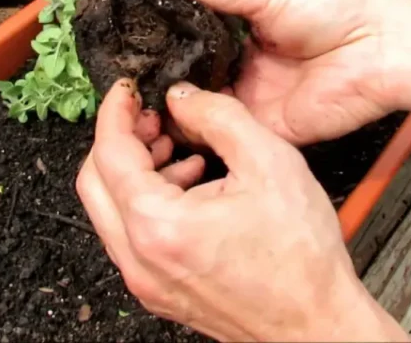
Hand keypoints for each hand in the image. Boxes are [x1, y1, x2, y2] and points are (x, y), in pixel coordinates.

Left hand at [76, 79, 407, 341]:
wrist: (316, 324)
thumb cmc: (301, 260)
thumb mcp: (269, 161)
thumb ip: (218, 116)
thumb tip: (183, 97)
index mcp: (159, 225)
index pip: (109, 153)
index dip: (116, 111)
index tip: (126, 91)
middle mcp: (141, 259)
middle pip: (94, 184)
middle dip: (118, 141)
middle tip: (152, 118)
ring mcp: (147, 281)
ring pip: (110, 212)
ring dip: (134, 172)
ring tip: (180, 152)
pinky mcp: (161, 292)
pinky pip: (133, 237)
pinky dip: (147, 202)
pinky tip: (192, 187)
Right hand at [147, 0, 406, 145]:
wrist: (379, 49)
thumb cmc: (331, 11)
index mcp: (241, 38)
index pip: (189, 46)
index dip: (160, 46)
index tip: (125, 44)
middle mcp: (242, 73)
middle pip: (191, 83)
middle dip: (160, 83)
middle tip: (123, 81)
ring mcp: (253, 105)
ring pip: (202, 113)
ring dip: (174, 110)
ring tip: (136, 103)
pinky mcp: (266, 132)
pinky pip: (227, 137)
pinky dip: (199, 132)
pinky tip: (170, 122)